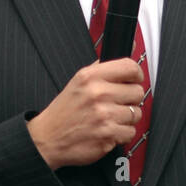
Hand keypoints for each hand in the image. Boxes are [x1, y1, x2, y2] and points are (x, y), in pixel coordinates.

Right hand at [27, 59, 144, 170]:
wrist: (48, 138)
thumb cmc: (64, 110)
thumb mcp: (79, 80)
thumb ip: (103, 65)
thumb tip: (131, 47)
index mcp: (90, 77)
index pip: (130, 67)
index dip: (136, 75)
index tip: (133, 80)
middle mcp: (98, 94)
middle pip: (138, 92)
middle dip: (130, 99)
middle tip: (117, 103)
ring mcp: (104, 115)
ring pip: (136, 113)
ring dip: (126, 118)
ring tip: (110, 118)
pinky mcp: (108, 135)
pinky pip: (131, 132)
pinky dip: (122, 133)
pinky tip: (108, 130)